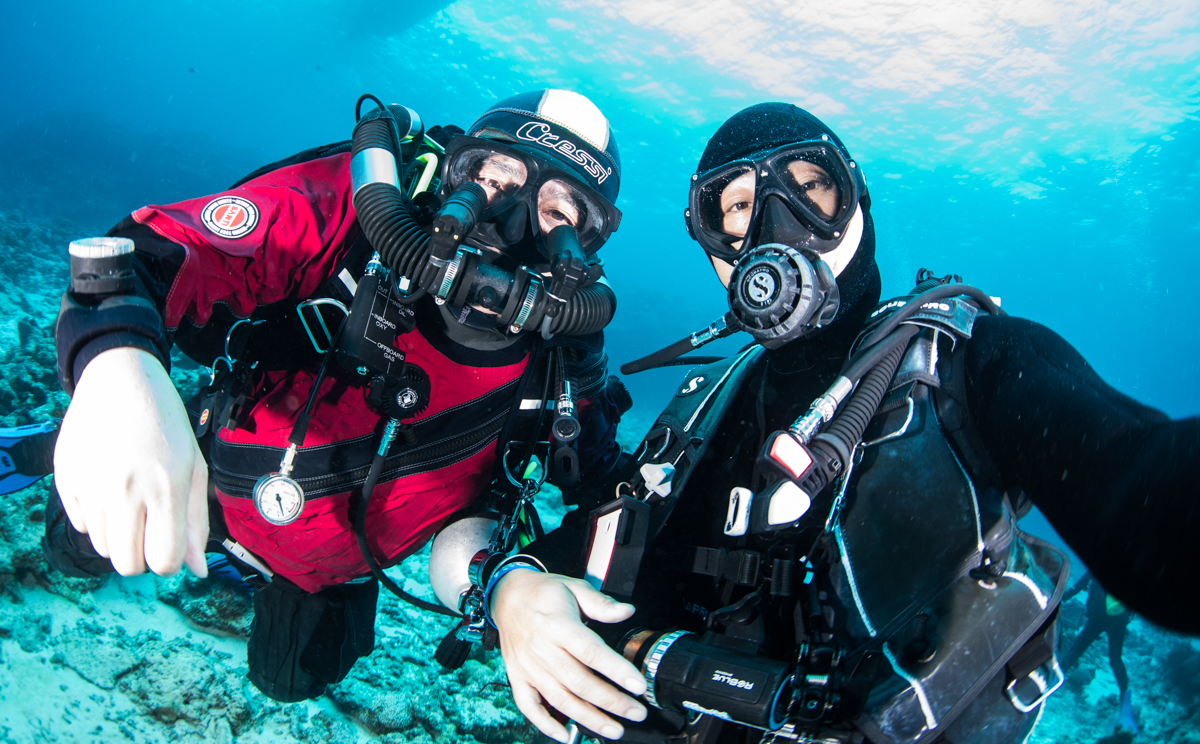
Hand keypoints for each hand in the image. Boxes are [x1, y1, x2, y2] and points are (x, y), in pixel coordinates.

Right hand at [54, 347, 208, 577]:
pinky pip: (82, 524)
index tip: (169, 542)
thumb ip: (195, 522)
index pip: (163, 561)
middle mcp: (126, 490)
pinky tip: (109, 486)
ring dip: (120, 534)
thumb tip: (197, 571)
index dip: (169, 561)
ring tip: (131, 499)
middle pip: (127, 564)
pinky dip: (97, 516)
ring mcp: (91, 485)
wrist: (121, 381)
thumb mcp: (193, 468)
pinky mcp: (66, 479)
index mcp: (166, 487)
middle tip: (149, 525)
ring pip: (103, 547)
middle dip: (141, 554)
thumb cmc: (166, 425)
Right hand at [490, 570, 647, 741]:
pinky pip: (529, 706)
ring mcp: (527, 667)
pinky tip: (566, 735)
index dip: (617, 670)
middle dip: (612, 701)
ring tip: (615, 729)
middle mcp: (541, 648)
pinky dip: (545, 724)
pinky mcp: (517, 677)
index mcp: (557, 624)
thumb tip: (628, 611)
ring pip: (560, 699)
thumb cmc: (544, 592)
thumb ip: (601, 603)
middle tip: (637, 712)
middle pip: (580, 682)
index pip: (591, 652)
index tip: (638, 685)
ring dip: (589, 718)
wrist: (507, 595)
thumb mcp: (574, 587)